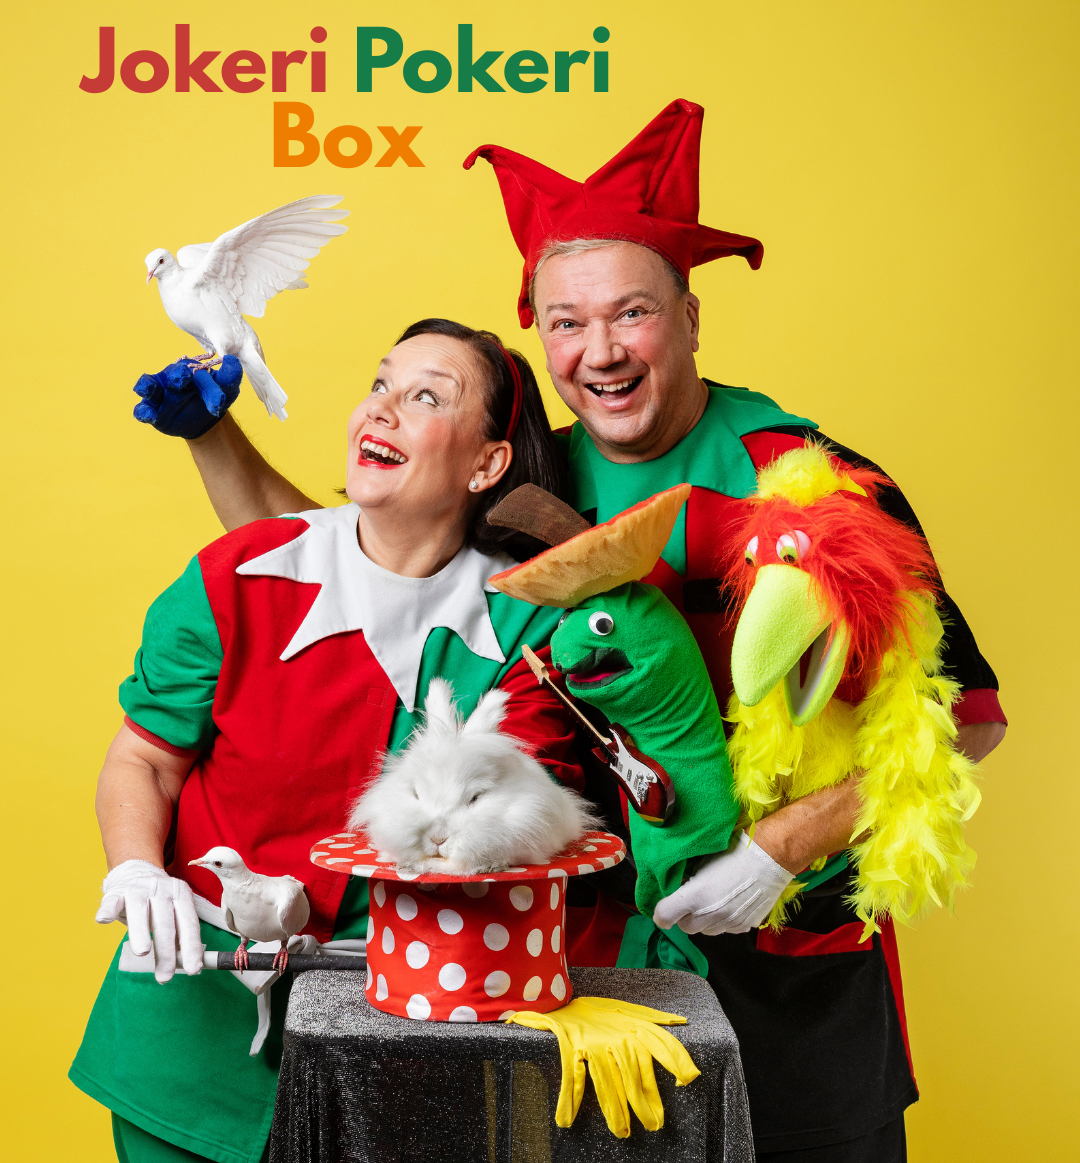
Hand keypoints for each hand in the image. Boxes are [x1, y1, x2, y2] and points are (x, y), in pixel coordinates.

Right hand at [97, 859, 203, 982]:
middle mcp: (162, 890)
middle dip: (166, 951)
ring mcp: (139, 889)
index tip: (194, 970)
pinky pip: (112, 901)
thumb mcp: (174, 912)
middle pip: (165, 922)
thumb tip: (186, 964)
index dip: (191, 947)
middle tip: (165, 976)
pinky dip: (107, 910)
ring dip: (141, 932)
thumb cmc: (158, 902)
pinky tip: (104, 920)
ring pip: (139, 911)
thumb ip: (178, 935)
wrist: (137, 870)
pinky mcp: (117, 892)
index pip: (188, 924)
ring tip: (143, 952)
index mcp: (181, 895)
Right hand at [132, 355, 241, 438]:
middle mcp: (171, 378)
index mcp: (189, 370)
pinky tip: (148, 416)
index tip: (218, 398)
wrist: (206, 419)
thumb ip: (230, 376)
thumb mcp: (227, 388)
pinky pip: (142, 409)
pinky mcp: (152, 410)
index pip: (196, 371)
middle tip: (183, 378)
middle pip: (171, 374)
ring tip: (147, 389)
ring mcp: (159, 393)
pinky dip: (142, 412)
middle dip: (176, 376)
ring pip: (148, 387)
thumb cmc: (215, 397)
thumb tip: (232, 360)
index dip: (205, 383)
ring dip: (146, 386)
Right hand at [508, 996, 699, 1136]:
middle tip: (655, 1125)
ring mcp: (593, 1045)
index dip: (677, 1061)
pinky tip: (566, 1119)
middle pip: (634, 1075)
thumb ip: (655, 1017)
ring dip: (614, 1109)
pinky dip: (568, 1098)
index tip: (688, 1080)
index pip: (661, 1045)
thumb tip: (682, 1019)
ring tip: (622, 1132)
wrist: (562, 997)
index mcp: (633, 1029)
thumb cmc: (599, 1009)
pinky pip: (573, 1076)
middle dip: (645, 1101)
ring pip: (606, 1082)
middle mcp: (616, 1038)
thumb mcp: (628, 1009)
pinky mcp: (571, 1049)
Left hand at [652, 830, 793, 935]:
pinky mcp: (744, 926)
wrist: (770, 857)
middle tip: (690, 899)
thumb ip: (686, 880)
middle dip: (684, 915)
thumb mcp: (702, 860)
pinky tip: (729, 903)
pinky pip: (725, 929)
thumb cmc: (734, 851)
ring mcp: (729, 922)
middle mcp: (710, 914)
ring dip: (703, 920)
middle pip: (685, 927)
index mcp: (695, 895)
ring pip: (706, 930)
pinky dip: (723, 920)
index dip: (660, 913)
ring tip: (712, 900)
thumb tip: (677, 887)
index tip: (663, 907)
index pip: (664, 916)